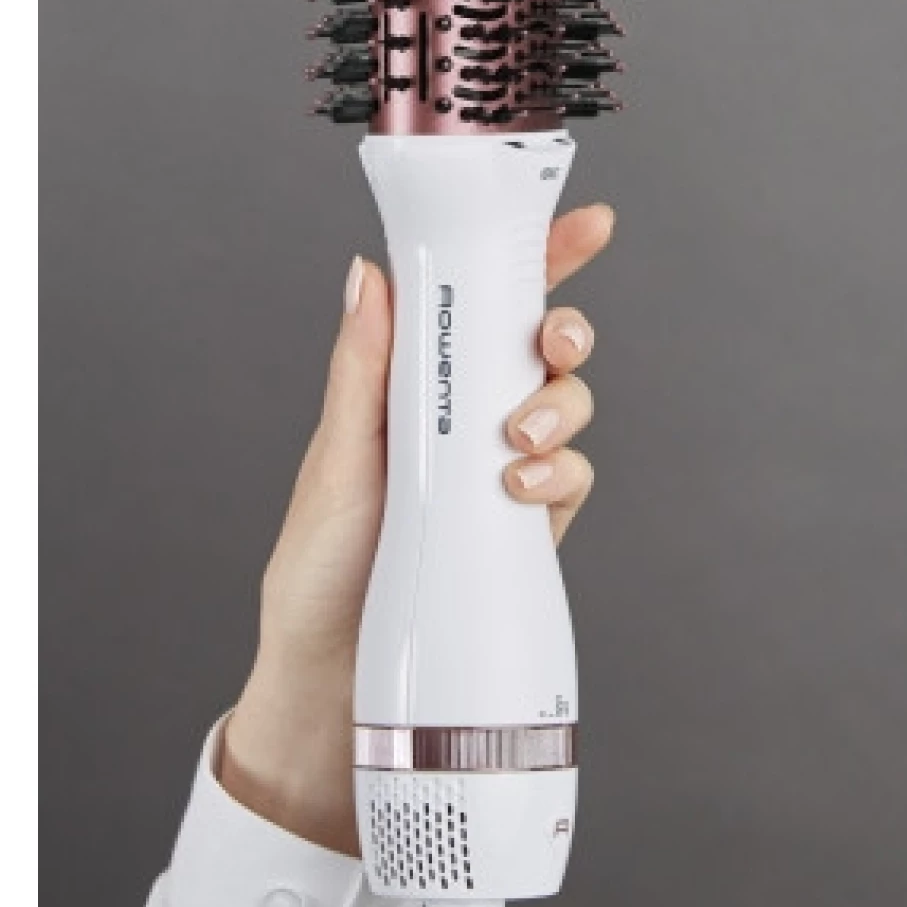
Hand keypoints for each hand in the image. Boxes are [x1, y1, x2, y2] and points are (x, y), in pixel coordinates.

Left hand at [220, 204, 614, 854]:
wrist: (335, 683)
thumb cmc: (319, 570)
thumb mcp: (336, 463)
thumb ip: (361, 372)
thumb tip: (368, 275)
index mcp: (415, 387)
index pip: (480, 306)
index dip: (539, 259)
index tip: (587, 223)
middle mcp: (464, 420)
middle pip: (540, 350)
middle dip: (563, 333)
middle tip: (550, 347)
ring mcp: (500, 471)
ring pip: (567, 408)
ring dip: (562, 407)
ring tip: (518, 440)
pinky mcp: (525, 526)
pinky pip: (570, 478)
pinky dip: (561, 472)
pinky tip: (524, 488)